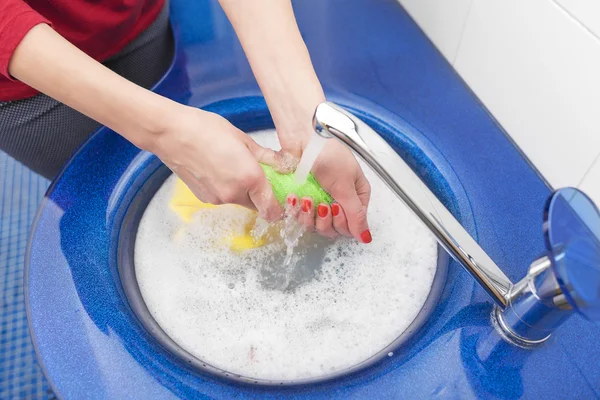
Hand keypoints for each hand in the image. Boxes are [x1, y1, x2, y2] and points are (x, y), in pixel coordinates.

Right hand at [150, 105, 282, 221]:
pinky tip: (220, 169)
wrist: (171, 133)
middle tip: (260, 177)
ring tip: (235, 167)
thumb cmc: (206, 129)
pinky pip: (224, 198)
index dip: (279, 208)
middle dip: (261, 195)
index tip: (282, 200)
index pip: (272, 209)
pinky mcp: (204, 198)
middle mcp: (234, 194)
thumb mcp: (244, 140)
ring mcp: (218, 198)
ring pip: (240, 201)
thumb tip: (282, 165)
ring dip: (244, 191)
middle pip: (257, 206)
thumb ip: (266, 157)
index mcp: (250, 178)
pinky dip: (227, 188)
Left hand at [285, 139, 371, 242]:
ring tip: (307, 199)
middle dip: (326, 220)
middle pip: (335, 230)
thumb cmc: (327, 152)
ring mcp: (319, 201)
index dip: (343, 223)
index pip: (353, 225)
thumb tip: (366, 237)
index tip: (336, 207)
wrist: (301, 136)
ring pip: (316, 226)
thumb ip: (355, 214)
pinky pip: (300, 217)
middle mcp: (339, 200)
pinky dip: (297, 210)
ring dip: (310, 216)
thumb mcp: (346, 185)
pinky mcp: (301, 200)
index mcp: (357, 196)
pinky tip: (295, 198)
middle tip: (324, 204)